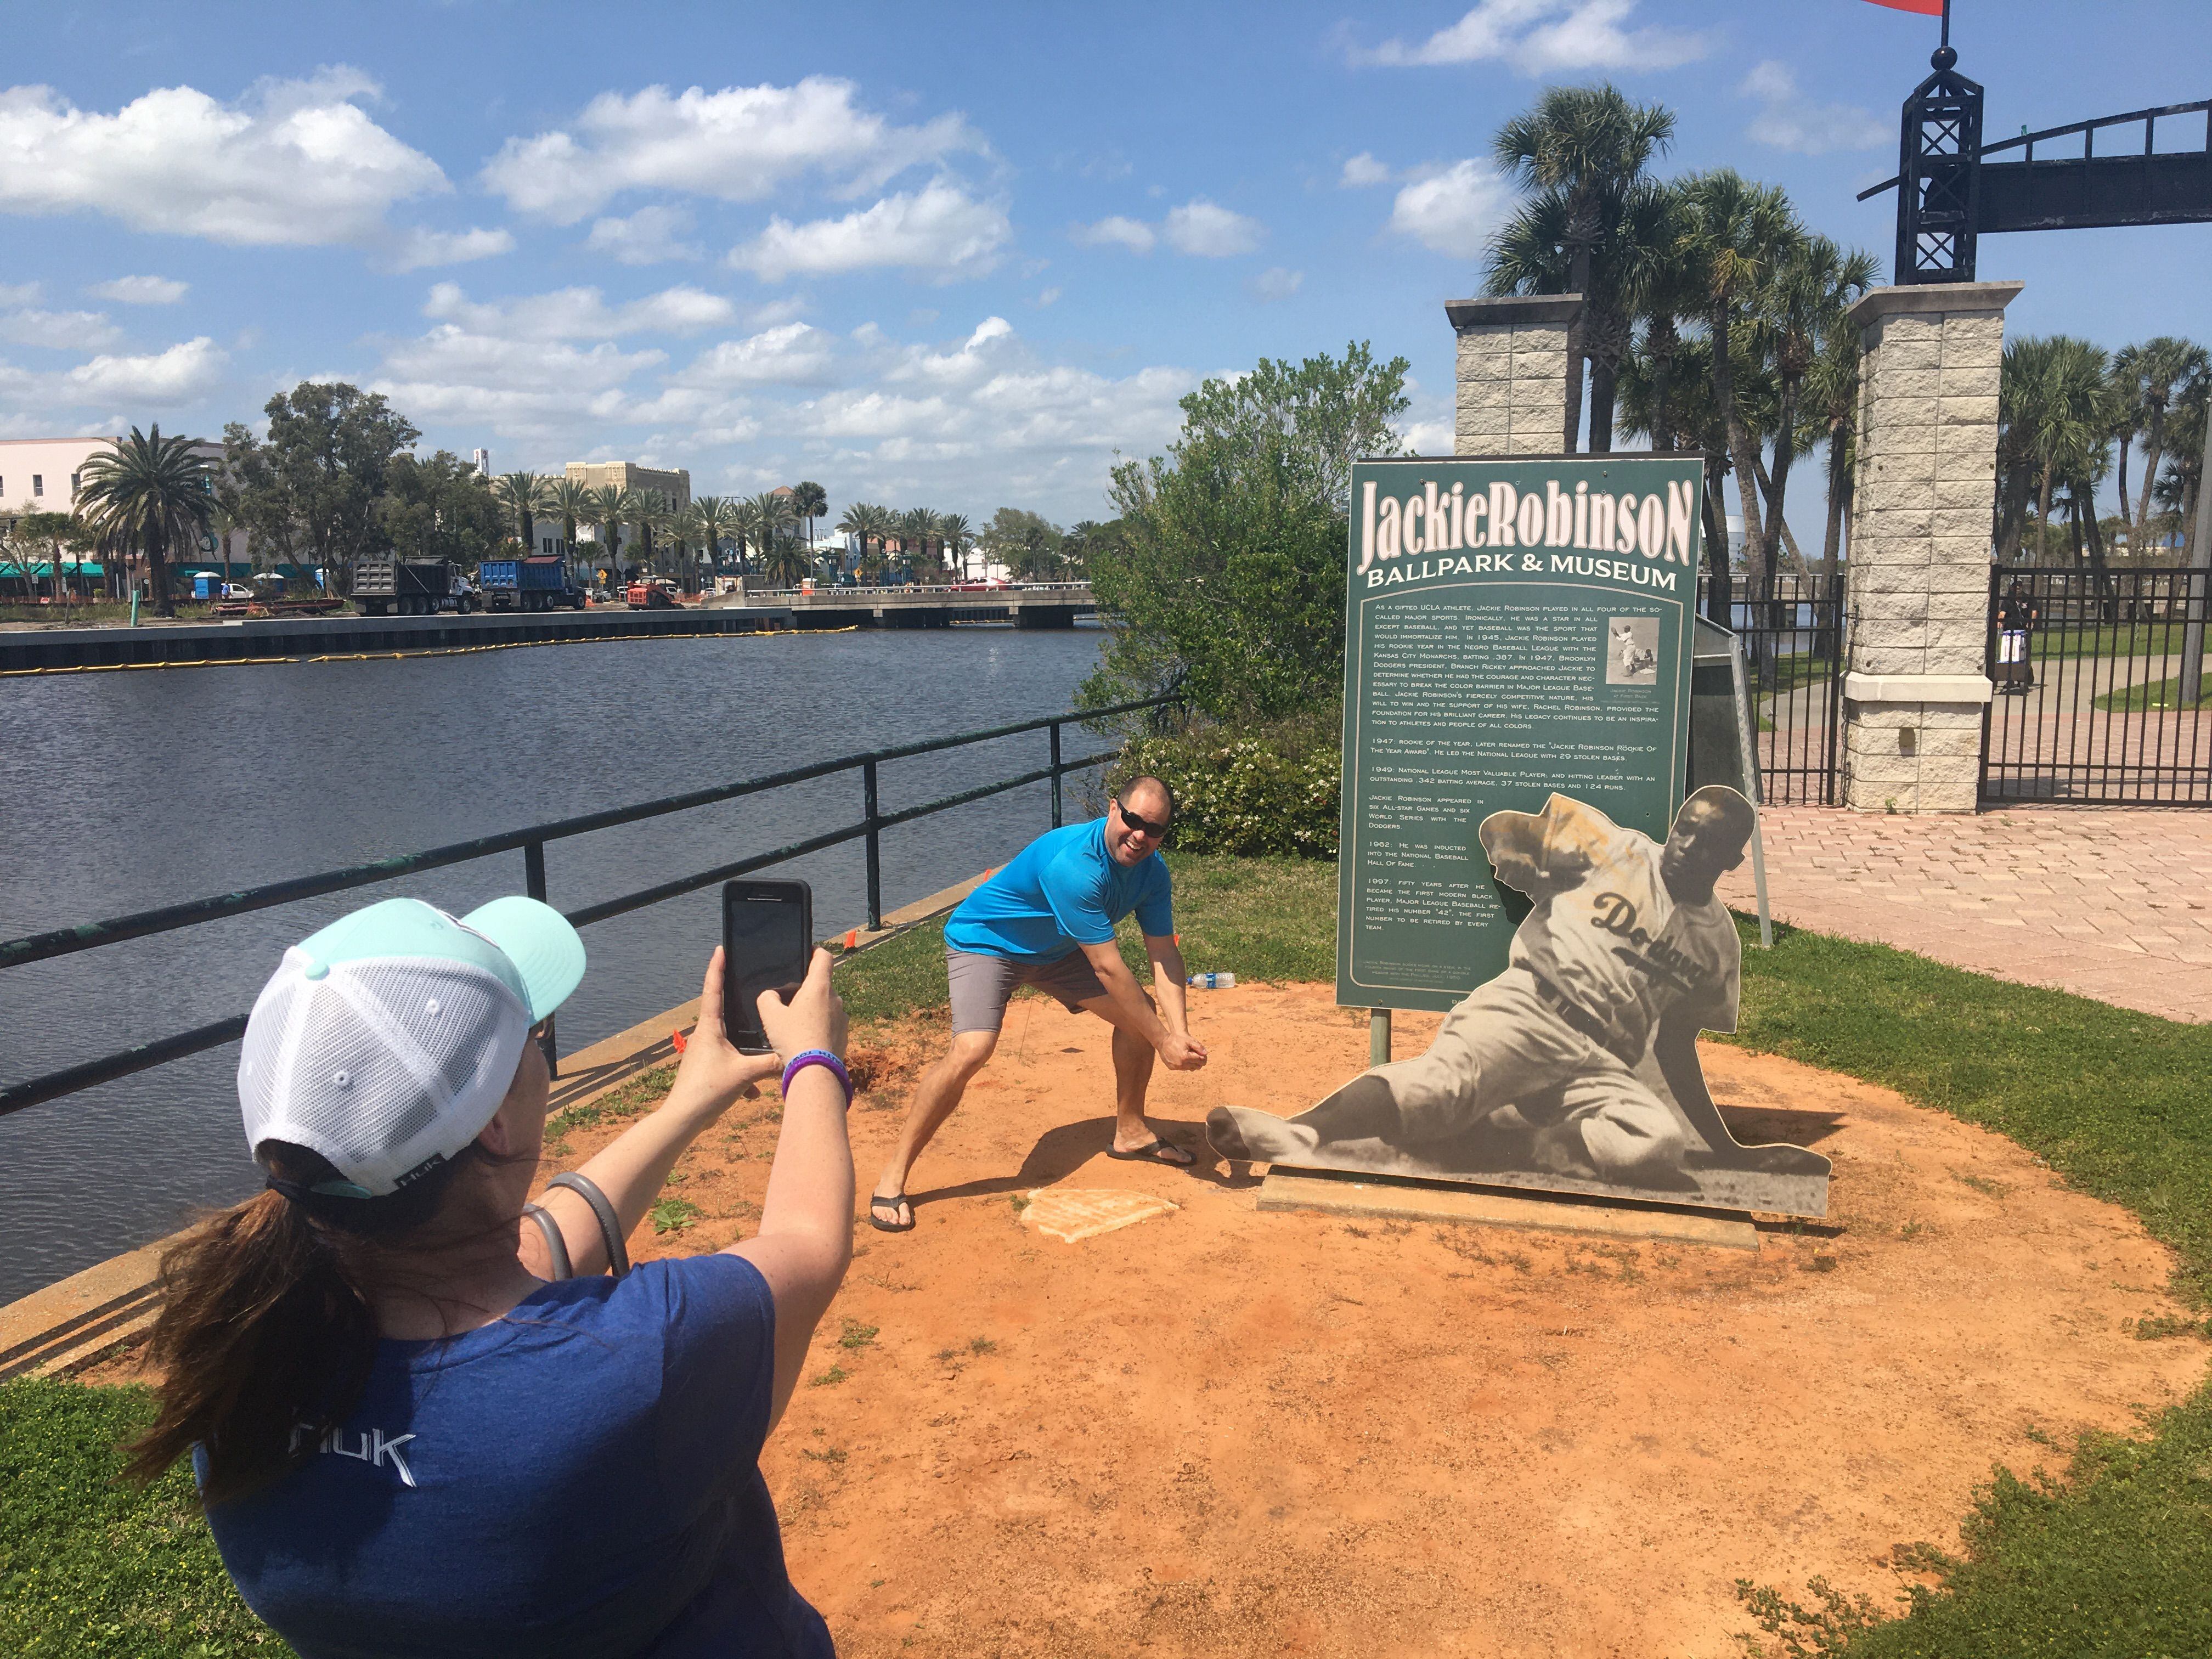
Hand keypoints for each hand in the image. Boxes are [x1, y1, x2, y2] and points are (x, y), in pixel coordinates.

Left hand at [677, 947, 785, 1109]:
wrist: (684, 1118)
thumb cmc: (708, 1090)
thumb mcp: (745, 1074)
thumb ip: (770, 1063)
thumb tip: (791, 1056)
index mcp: (710, 1028)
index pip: (713, 989)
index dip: (717, 968)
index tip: (720, 949)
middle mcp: (704, 1036)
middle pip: (723, 1013)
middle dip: (740, 1009)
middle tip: (753, 993)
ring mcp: (703, 1052)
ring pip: (730, 1043)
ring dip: (746, 1055)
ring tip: (759, 1068)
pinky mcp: (706, 1069)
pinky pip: (728, 1064)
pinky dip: (742, 1075)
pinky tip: (752, 1092)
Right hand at [757, 947, 846, 1063]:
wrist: (815, 1072)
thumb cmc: (792, 1039)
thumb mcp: (770, 1016)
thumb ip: (767, 998)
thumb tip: (771, 996)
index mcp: (819, 987)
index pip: (824, 958)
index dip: (816, 952)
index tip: (808, 954)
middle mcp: (836, 999)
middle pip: (823, 985)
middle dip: (808, 989)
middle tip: (789, 1000)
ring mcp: (842, 1018)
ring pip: (826, 1006)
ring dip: (814, 1009)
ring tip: (796, 1024)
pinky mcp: (844, 1035)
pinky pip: (831, 1024)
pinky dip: (820, 1026)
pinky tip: (805, 1039)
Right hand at [1158, 1030, 1208, 1070]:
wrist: (1162, 1042)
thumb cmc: (1177, 1040)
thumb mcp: (1189, 1041)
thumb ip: (1198, 1047)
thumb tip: (1206, 1054)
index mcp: (1186, 1057)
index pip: (1200, 1061)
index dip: (1203, 1058)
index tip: (1203, 1056)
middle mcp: (1181, 1064)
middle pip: (1195, 1066)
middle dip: (1198, 1062)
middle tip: (1198, 1057)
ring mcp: (1176, 1067)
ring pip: (1189, 1068)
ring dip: (1191, 1063)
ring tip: (1190, 1057)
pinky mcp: (1172, 1068)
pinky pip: (1182, 1068)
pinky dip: (1184, 1065)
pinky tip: (1183, 1059)